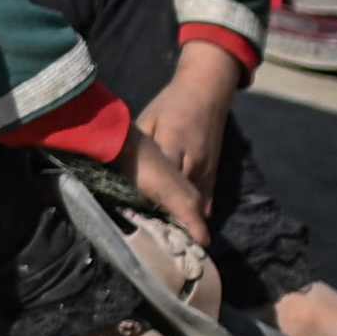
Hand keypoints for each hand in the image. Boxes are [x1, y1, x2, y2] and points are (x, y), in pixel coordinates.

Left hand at [128, 67, 243, 246]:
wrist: (207, 91)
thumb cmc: (172, 103)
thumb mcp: (149, 120)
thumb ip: (138, 147)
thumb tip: (122, 170)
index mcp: (173, 148)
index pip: (163, 186)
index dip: (153, 207)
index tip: (142, 227)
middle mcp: (193, 164)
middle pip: (180, 202)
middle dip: (168, 222)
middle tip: (151, 244)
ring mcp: (207, 170)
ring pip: (196, 206)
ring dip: (182, 223)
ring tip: (165, 243)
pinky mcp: (214, 173)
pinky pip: (207, 201)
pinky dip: (196, 216)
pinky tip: (184, 231)